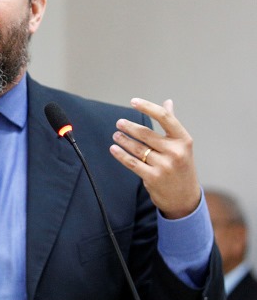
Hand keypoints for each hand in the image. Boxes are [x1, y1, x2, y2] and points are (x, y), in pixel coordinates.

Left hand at [109, 98, 199, 218]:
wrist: (184, 198)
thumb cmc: (181, 166)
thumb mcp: (182, 146)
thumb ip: (173, 124)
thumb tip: (168, 102)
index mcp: (184, 140)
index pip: (165, 117)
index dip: (148, 107)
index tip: (133, 101)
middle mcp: (176, 152)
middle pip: (146, 133)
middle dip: (130, 127)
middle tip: (119, 123)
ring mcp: (165, 166)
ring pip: (137, 148)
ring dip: (123, 140)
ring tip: (116, 135)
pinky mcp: (153, 178)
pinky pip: (132, 163)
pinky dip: (121, 155)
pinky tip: (114, 149)